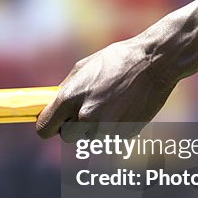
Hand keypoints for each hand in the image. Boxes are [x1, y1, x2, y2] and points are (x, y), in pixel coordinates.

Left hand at [36, 35, 178, 139]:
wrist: (153, 63)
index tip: (54, 121)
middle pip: (67, 136)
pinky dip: (114, 127)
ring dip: (95, 126)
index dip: (48, 125)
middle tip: (83, 111)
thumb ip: (66, 90)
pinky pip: (111, 136)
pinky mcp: (124, 134)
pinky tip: (123, 107)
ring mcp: (106, 128)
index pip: (44, 128)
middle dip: (72, 126)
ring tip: (110, 103)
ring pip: (90, 136)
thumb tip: (53, 104)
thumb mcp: (82, 68)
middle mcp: (85, 117)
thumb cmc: (116, 60)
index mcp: (69, 99)